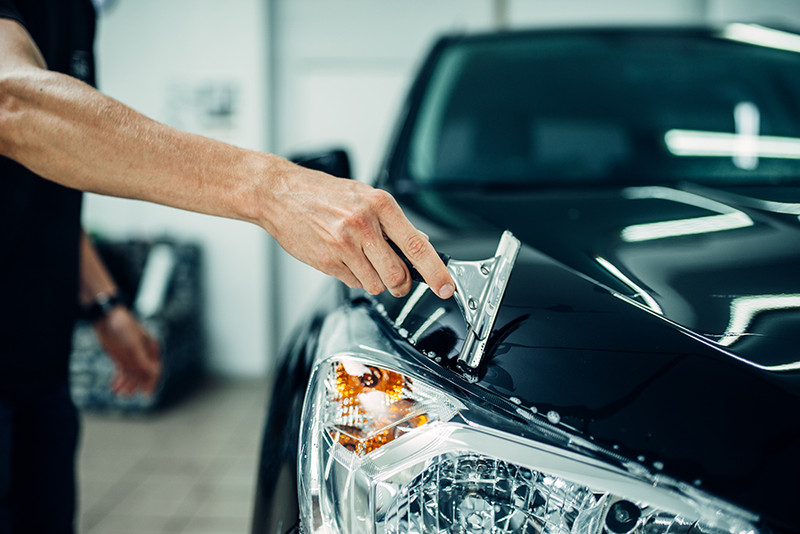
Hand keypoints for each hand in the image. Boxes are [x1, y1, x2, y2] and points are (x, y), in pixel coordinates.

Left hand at [93, 307, 161, 395]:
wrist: (106, 317)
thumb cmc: (123, 327)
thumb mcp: (133, 345)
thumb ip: (142, 360)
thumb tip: (153, 373)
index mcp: (152, 350)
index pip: (155, 370)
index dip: (151, 383)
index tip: (145, 395)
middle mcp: (144, 355)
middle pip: (143, 375)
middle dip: (136, 386)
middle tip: (128, 396)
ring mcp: (132, 357)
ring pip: (132, 376)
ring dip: (127, 386)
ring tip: (119, 394)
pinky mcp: (121, 358)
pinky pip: (122, 373)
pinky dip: (119, 381)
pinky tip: (114, 388)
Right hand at [262, 162, 454, 298]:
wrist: (280, 194)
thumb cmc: (324, 194)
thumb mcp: (365, 197)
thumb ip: (393, 223)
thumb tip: (420, 244)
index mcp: (380, 205)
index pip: (417, 246)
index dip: (436, 272)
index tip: (446, 288)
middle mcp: (363, 224)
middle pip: (398, 275)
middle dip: (400, 283)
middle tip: (397, 277)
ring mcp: (344, 245)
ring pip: (376, 284)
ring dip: (374, 279)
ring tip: (359, 257)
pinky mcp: (328, 262)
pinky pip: (354, 284)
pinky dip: (354, 277)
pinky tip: (343, 258)